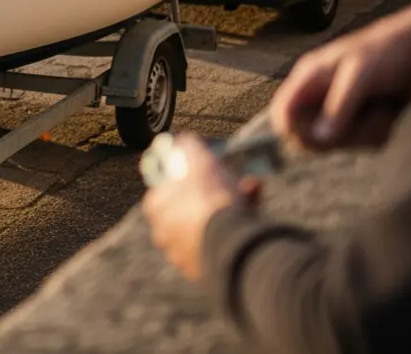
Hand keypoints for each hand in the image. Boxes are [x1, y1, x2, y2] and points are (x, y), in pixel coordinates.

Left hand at [141, 134, 260, 280]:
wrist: (231, 241)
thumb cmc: (210, 198)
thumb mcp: (199, 160)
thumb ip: (188, 147)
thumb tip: (184, 142)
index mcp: (156, 207)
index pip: (168, 185)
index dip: (190, 172)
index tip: (207, 166)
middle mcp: (165, 233)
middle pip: (192, 203)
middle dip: (216, 187)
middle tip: (234, 177)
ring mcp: (184, 253)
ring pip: (209, 221)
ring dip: (230, 203)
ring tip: (251, 189)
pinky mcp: (205, 268)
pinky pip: (221, 239)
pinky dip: (235, 225)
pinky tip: (254, 209)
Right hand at [269, 0, 410, 151]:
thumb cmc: (391, 49)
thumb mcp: (362, 71)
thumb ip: (338, 103)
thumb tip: (316, 138)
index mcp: (310, 78)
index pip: (282, 115)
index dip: (294, 132)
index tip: (320, 138)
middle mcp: (322, 97)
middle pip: (312, 138)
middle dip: (342, 133)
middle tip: (367, 111)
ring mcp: (344, 112)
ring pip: (341, 144)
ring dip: (367, 131)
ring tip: (386, 105)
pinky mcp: (366, 123)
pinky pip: (364, 144)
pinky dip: (382, 132)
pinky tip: (393, 111)